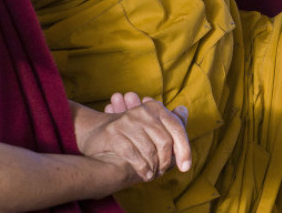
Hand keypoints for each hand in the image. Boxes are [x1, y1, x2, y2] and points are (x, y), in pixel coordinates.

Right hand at [75, 96, 191, 183]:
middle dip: (166, 161)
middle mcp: (142, 111)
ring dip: (153, 167)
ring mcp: (126, 121)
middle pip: (165, 142)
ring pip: (149, 150)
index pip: (176, 128)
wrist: (95, 134)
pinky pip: (133, 155)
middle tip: (162, 171)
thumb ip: (167, 122)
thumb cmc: (129, 133)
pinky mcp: (113, 133)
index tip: (185, 166)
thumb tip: (183, 111)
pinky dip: (141, 168)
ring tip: (152, 174)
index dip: (184, 148)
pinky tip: (144, 174)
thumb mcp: (150, 124)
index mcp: (155, 107)